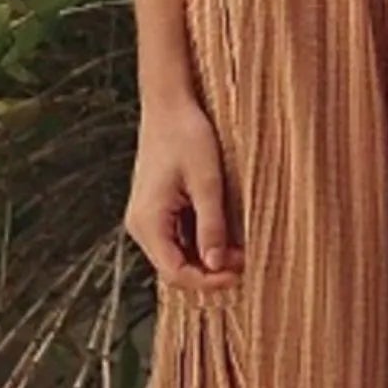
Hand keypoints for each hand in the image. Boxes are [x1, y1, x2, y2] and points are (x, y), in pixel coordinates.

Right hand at [123, 95, 243, 291]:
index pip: (174, 273)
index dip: (208, 281)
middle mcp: (141, 225)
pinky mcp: (157, 212)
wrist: (169, 105)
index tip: (239, 274)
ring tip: (240, 251)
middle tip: (245, 263)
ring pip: (178, 258)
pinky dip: (202, 245)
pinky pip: (178, 241)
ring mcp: (147, 219)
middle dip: (210, 273)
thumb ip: (211, 226)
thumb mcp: (207, 182)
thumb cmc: (187, 136)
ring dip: (208, 260)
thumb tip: (217, 265)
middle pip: (174, 270)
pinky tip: (226, 238)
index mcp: (148, 220)